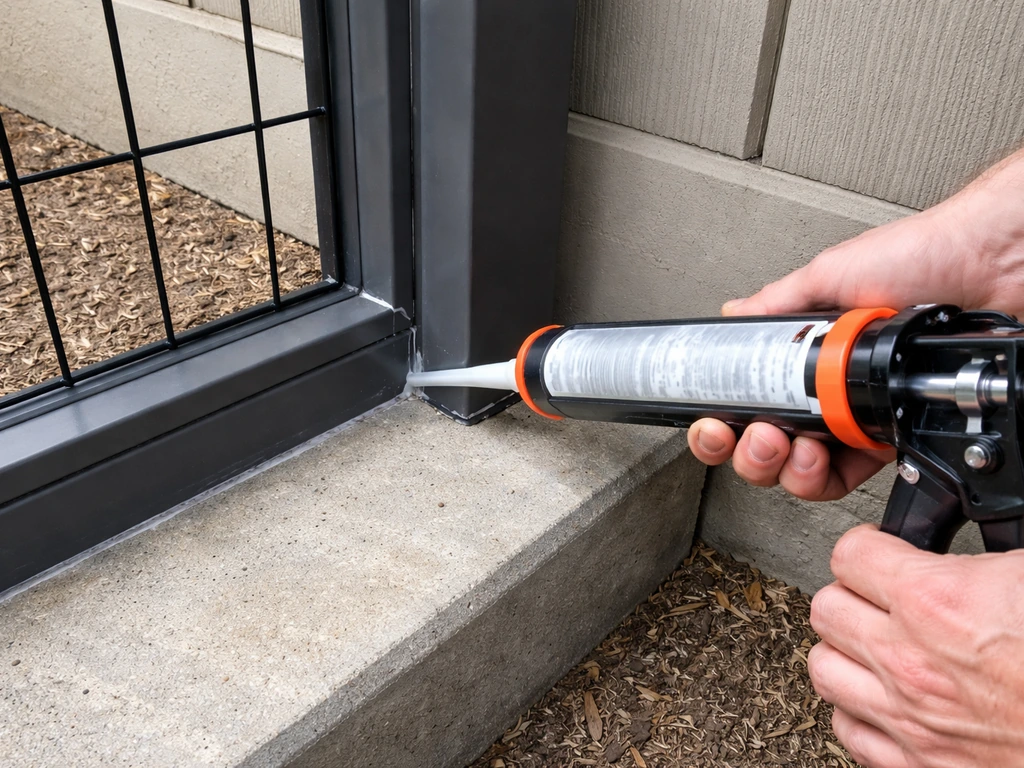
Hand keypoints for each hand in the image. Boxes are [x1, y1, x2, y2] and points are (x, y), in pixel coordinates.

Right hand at [687, 147, 1023, 498]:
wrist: (990, 267)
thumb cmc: (923, 258)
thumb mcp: (832, 275)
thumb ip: (779, 303)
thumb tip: (732, 314)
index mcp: (811, 357)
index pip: (755, 402)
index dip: (727, 421)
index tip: (715, 423)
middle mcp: (833, 393)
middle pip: (769, 446)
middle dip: (748, 451)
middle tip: (757, 435)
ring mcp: (863, 419)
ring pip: (803, 471)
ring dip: (784, 468)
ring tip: (789, 444)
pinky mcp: (897, 440)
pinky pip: (850, 479)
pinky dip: (826, 478)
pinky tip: (823, 456)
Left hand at [808, 525, 1023, 766]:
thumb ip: (994, 557)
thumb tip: (990, 530)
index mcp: (938, 602)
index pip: (850, 554)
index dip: (869, 546)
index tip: (884, 551)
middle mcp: (910, 662)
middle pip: (826, 609)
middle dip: (851, 595)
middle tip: (881, 596)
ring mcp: (912, 720)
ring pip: (824, 668)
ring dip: (847, 651)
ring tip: (878, 644)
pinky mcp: (923, 767)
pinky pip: (850, 730)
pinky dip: (861, 711)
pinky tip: (890, 699)